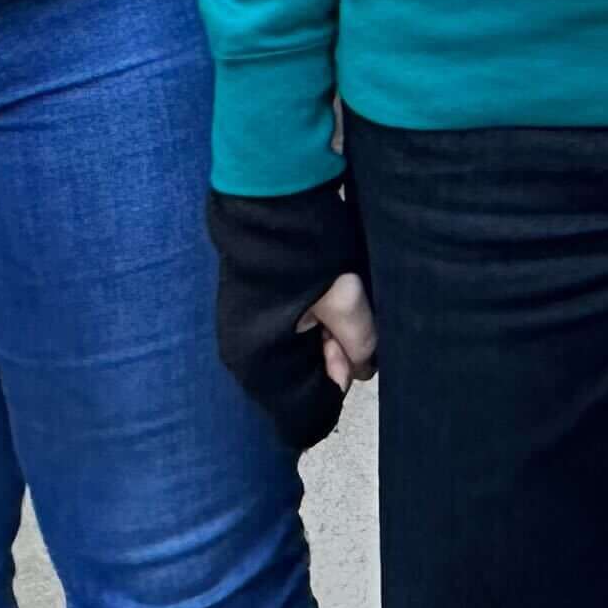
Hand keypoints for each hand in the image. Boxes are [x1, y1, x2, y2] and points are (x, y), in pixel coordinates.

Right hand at [208, 182, 364, 452]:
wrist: (271, 196)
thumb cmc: (305, 250)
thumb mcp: (346, 301)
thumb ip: (358, 344)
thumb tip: (363, 370)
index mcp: (260, 364)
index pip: (302, 411)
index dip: (338, 384)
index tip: (356, 354)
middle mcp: (244, 356)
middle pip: (302, 380)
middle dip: (335, 356)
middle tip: (351, 316)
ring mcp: (246, 331)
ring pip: (301, 353)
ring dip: (328, 336)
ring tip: (341, 299)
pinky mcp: (254, 309)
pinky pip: (292, 330)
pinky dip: (315, 319)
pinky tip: (329, 292)